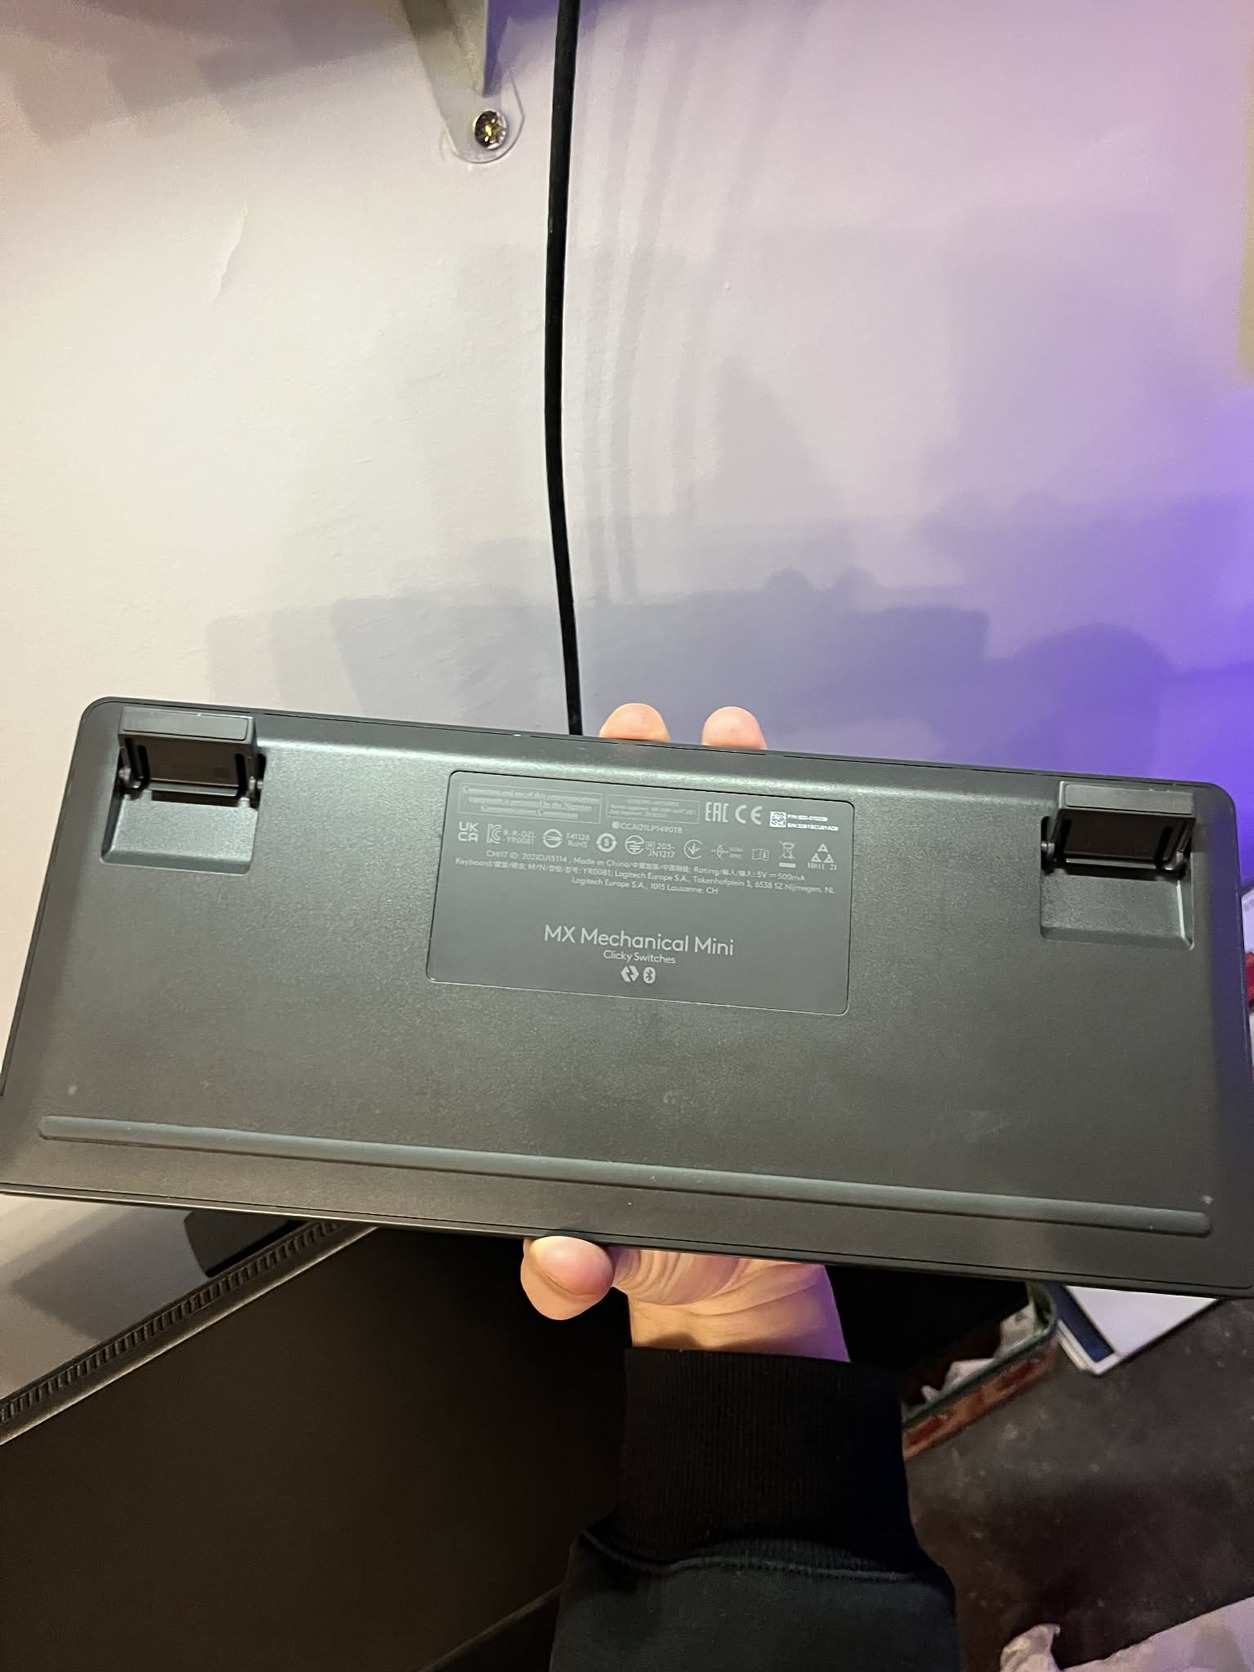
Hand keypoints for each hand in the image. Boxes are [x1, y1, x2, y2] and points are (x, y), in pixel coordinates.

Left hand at [520, 702, 847, 1362]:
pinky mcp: (784, 1009)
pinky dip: (803, 857)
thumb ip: (576, 1263)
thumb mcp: (614, 1260)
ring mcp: (716, 999)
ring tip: (730, 739)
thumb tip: (560, 1255)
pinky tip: (812, 811)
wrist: (754, 1291)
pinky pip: (792, 926)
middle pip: (637, 875)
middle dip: (637, 786)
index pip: (563, 922)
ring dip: (726, 794)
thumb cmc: (671, 1256)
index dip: (558, 848)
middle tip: (641, 735)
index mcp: (583, 1040)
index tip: (554, 784)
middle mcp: (645, 1005)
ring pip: (718, 878)